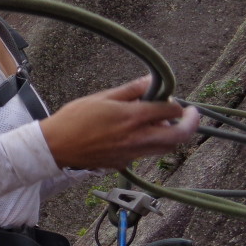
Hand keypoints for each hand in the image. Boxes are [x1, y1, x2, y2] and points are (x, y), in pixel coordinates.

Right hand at [39, 75, 199, 170]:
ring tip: (162, 125)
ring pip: (166, 148)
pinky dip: (148, 144)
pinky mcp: (123, 163)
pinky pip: (145, 154)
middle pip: (179, 135)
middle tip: (190, 115)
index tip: (171, 99)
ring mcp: (132, 154)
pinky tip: (134, 136)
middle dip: (190, 124)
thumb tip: (150, 82)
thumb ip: (130, 90)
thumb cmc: (73, 120)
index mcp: (132, 117)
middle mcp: (137, 138)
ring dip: (171, 136)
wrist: (55, 147)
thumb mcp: (101, 97)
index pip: (170, 110)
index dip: (175, 103)